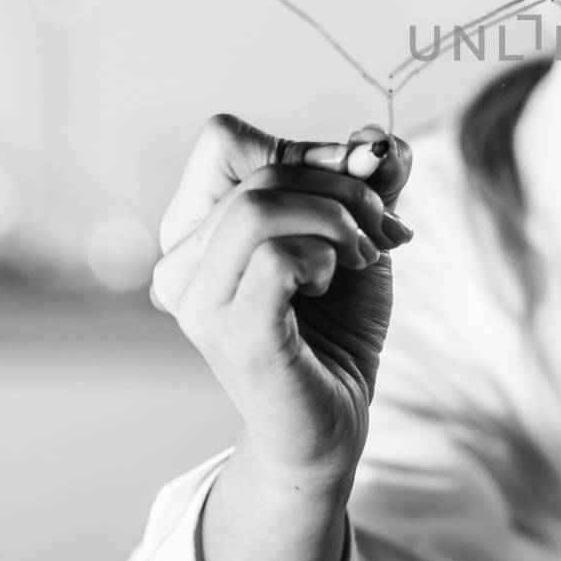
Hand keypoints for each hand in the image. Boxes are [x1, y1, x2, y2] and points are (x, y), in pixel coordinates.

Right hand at [149, 113, 413, 488]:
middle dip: (344, 189)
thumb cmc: (335, 324)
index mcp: (195, 228)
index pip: (224, 141)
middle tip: (380, 232)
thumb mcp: (358, 232)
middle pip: (259, 174)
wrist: (335, 419)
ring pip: (259, 208)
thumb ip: (367, 180)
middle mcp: (179, 263)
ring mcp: (198, 302)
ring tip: (359, 257)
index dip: (303, 149)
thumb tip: (376, 141)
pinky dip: (322, 257)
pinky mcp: (232, 336)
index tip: (359, 183)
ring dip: (336, 220)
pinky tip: (331, 283)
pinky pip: (274, 258)